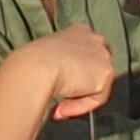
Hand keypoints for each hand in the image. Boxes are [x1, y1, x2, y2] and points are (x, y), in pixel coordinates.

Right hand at [0, 25, 115, 122]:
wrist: (35, 67)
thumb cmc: (33, 63)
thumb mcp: (49, 57)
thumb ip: (63, 65)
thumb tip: (66, 84)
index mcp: (80, 31)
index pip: (88, 54)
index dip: (78, 73)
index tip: (64, 88)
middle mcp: (95, 39)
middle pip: (96, 70)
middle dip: (82, 88)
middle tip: (63, 103)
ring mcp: (103, 55)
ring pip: (96, 86)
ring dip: (77, 100)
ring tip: (59, 108)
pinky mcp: (106, 72)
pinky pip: (96, 98)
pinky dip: (80, 106)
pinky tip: (62, 107)